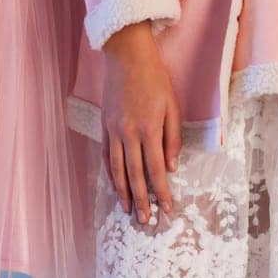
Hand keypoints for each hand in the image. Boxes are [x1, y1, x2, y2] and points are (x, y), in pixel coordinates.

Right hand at [100, 22, 180, 224]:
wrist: (127, 56)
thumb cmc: (155, 79)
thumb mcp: (172, 105)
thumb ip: (172, 138)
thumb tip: (171, 166)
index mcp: (149, 129)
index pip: (157, 169)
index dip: (162, 191)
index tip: (167, 209)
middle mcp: (129, 134)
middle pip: (134, 175)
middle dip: (141, 200)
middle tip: (144, 221)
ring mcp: (113, 131)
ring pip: (116, 169)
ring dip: (122, 193)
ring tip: (127, 211)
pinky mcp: (104, 126)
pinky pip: (105, 156)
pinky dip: (109, 174)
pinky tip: (114, 186)